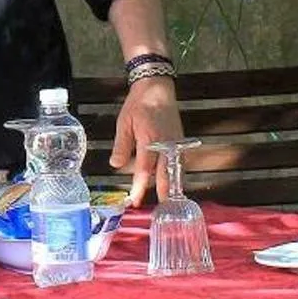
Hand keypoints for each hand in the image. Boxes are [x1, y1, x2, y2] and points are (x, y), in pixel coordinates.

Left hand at [108, 77, 184, 206]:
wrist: (157, 87)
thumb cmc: (139, 104)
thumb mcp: (124, 124)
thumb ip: (122, 146)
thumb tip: (116, 165)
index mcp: (150, 141)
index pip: (145, 172)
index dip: (140, 188)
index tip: (135, 201)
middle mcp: (166, 145)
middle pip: (167, 176)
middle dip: (163, 194)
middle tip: (159, 210)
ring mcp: (176, 144)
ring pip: (177, 171)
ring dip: (172, 186)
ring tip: (167, 201)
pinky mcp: (181, 141)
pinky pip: (181, 163)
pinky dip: (177, 174)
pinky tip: (174, 181)